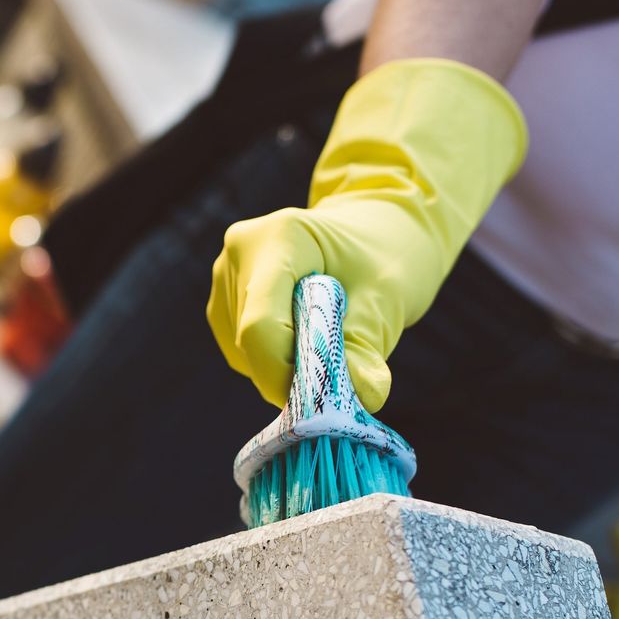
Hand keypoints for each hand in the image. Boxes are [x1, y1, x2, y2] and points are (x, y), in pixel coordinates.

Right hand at [207, 57, 526, 409]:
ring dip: (287, 367)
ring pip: (241, 352)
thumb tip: (365, 396)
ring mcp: (225, 276)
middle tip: (345, 371)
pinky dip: (276, 361)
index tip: (336, 391)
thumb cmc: (393, 251)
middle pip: (247, 344)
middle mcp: (237, 252)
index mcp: (274, 241)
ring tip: (336, 345)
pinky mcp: (225, 299)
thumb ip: (370, 346)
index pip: (260, 328)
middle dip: (293, 371)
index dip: (293, 372)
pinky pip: (240, 350)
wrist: (385, 223)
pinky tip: (313, 344)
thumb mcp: (393, 297)